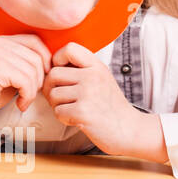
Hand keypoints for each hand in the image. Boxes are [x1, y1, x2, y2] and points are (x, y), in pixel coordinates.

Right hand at [0, 33, 51, 124]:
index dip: (45, 60)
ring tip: (23, 100)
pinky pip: (26, 81)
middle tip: (29, 94)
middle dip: (40, 79)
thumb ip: (24, 62)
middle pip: (38, 57)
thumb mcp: (8, 71)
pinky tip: (19, 104)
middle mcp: (0, 43)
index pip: (36, 41)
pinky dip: (27, 96)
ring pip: (34, 71)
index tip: (40, 78)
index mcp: (2, 40)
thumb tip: (53, 65)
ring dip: (33, 91)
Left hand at [42, 42, 161, 157]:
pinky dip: (64, 118)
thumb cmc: (109, 105)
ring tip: (74, 109)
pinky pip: (57, 111)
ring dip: (58, 105)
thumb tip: (47, 65)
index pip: (69, 48)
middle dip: (52, 88)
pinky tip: (78, 119)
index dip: (57, 59)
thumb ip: (79, 68)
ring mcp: (88, 94)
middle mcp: (93, 77)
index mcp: (97, 66)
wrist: (130, 130)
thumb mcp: (100, 78)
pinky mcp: (82, 112)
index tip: (63, 74)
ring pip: (52, 94)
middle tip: (64, 98)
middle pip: (53, 74)